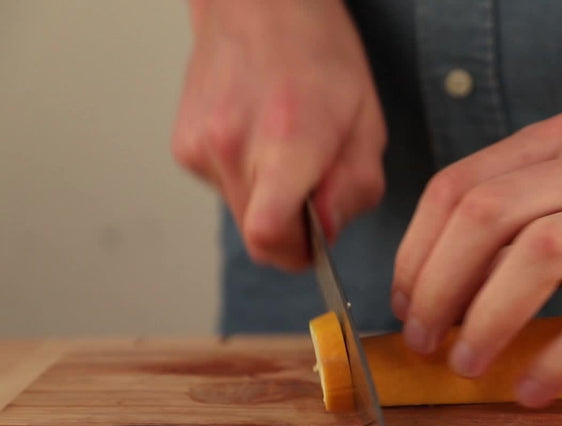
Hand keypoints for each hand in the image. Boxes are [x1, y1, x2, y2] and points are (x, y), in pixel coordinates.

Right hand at [172, 0, 385, 269]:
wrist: (258, 6)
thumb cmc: (318, 55)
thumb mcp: (367, 122)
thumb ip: (355, 187)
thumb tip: (327, 232)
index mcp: (287, 141)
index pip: (269, 236)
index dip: (297, 254)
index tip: (316, 244)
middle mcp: (233, 146)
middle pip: (258, 235)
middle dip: (293, 228)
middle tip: (313, 185)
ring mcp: (200, 147)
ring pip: (241, 213)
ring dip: (270, 199)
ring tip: (286, 150)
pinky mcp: (183, 147)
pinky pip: (224, 188)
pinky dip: (248, 178)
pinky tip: (260, 138)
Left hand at [392, 111, 561, 406]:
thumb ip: (532, 209)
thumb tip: (452, 280)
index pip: (461, 186)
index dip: (416, 250)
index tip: (407, 302)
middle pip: (486, 215)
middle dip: (436, 286)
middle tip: (424, 341)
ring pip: (538, 254)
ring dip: (486, 318)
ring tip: (467, 365)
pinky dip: (560, 357)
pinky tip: (534, 388)